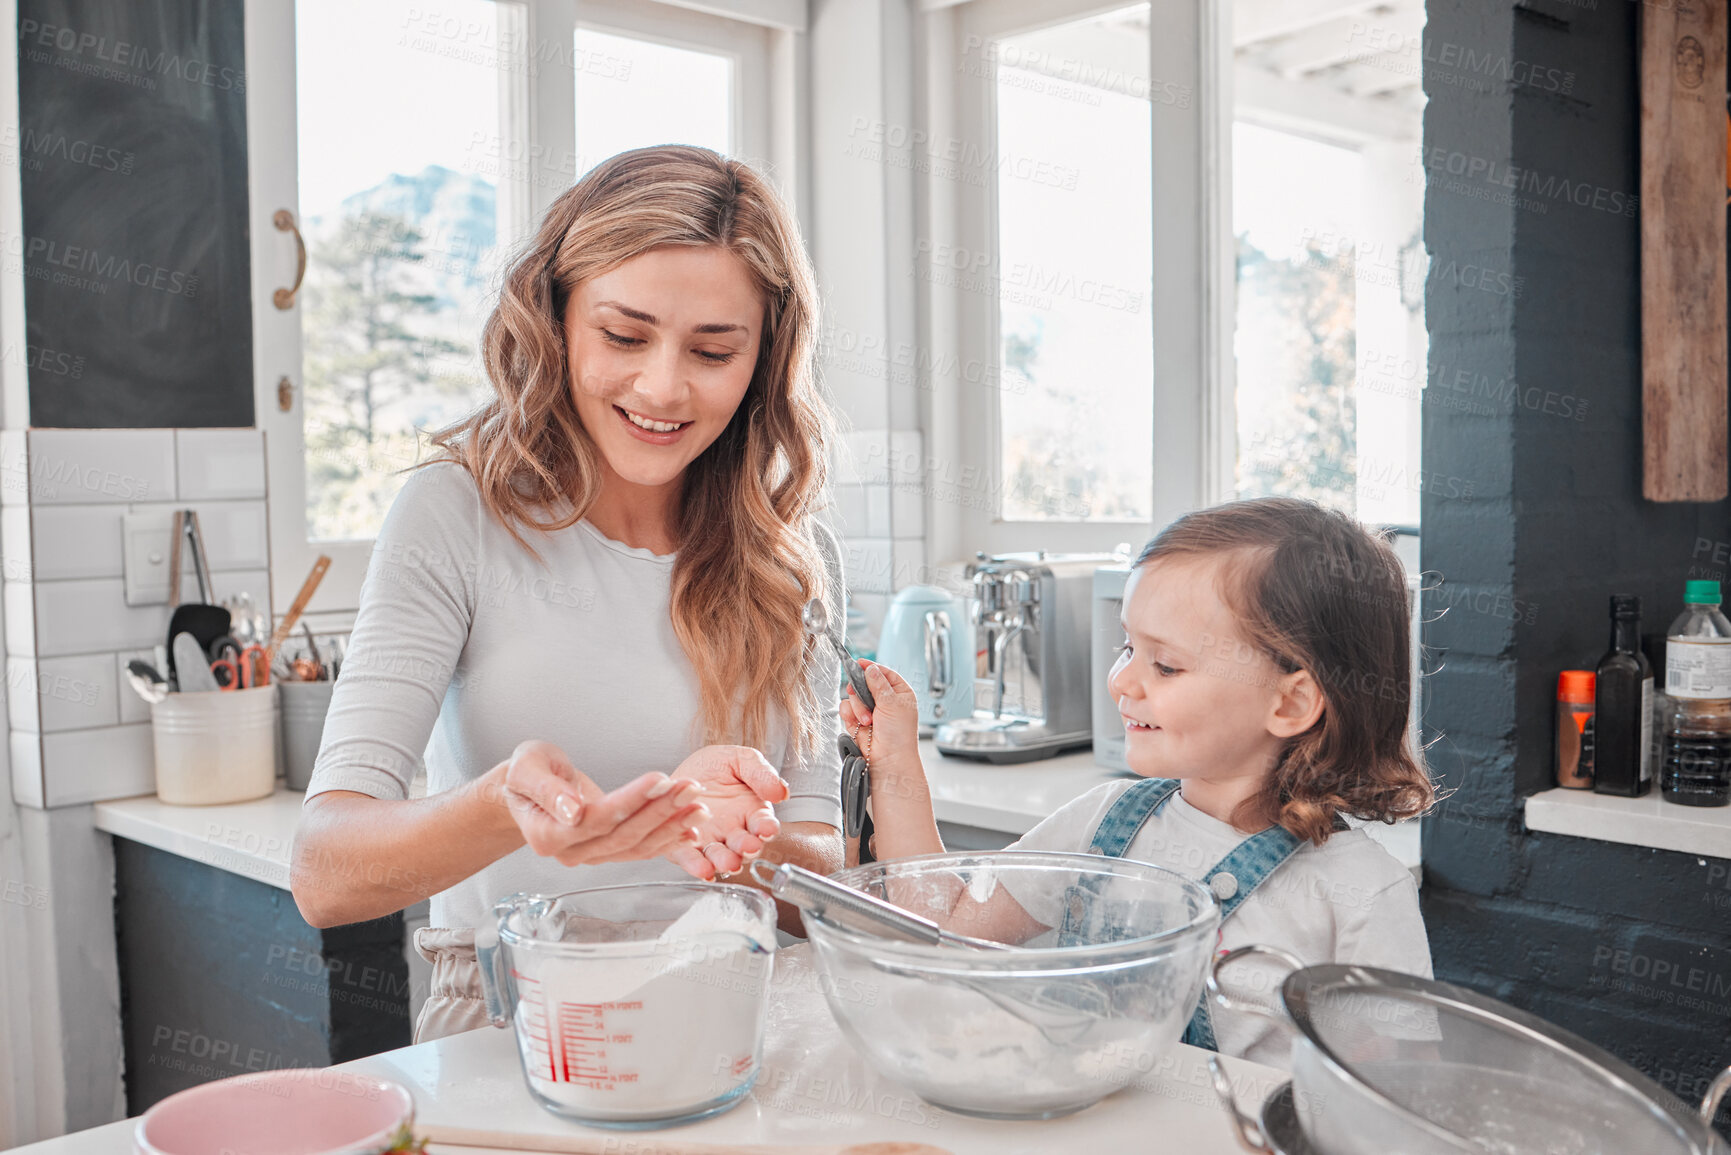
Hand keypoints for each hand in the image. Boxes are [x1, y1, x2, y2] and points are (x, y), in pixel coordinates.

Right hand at [496, 740, 706, 866]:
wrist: (524, 790)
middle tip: (691, 788)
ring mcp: (589, 856)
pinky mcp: (605, 852)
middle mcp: (570, 853)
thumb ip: (546, 790)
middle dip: (661, 811)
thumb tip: (572, 811)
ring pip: (636, 846)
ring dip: (671, 826)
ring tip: (700, 805)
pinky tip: (691, 829)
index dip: (632, 800)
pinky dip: (667, 841)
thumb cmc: (525, 773)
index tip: (661, 778)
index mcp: (547, 834)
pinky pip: (640, 851)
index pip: (597, 819)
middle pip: (623, 835)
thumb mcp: (526, 768)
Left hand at [662, 745, 788, 879]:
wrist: (680, 776)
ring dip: (726, 861)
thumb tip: (782, 792)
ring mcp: (711, 840)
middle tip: (748, 847)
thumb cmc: (713, 767)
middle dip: (748, 848)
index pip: (764, 823)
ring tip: (727, 862)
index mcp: (751, 811)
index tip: (767, 828)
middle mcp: (734, 831)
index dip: (767, 827)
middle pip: (745, 845)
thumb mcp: (739, 759)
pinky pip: (693, 859)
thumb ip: (761, 773)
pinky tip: (702, 869)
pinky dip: (697, 866)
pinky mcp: (686, 846)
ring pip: (721, 856)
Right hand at [839, 660, 919, 768]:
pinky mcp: (857, 721)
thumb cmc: (898, 734)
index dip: (872, 668)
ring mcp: (870, 711)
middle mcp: (885, 701)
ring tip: (868, 721)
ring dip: (858, 707)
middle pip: (865, 682)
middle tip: (862, 695)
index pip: (884, 674)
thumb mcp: (892, 703)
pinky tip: (859, 724)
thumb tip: (870, 668)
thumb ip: (878, 684)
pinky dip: (850, 715)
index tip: (860, 663)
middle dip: (862, 690)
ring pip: (853, 695)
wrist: (888, 759)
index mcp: (900, 693)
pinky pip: (846, 708)